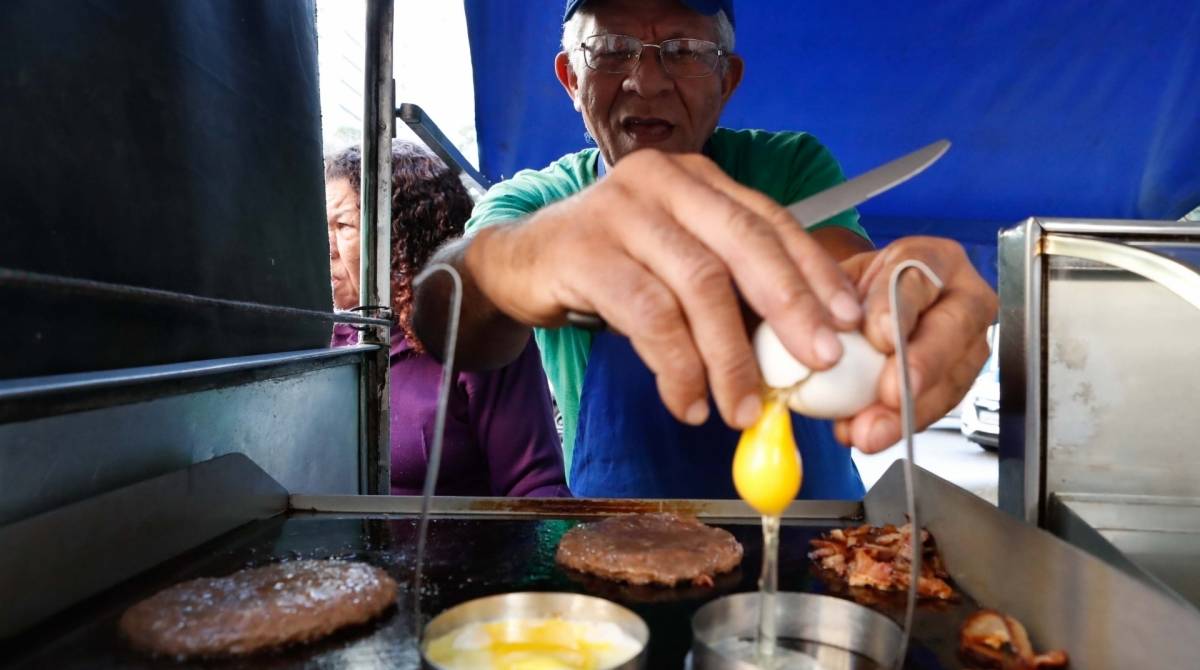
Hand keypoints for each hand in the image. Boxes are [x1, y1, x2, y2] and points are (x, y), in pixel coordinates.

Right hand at [466, 149, 864, 428]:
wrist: (518, 263)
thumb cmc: (610, 267)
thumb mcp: (674, 263)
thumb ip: (729, 289)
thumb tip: (801, 349)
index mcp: (696, 180)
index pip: (769, 220)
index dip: (813, 272)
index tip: (847, 321)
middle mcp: (662, 182)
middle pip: (742, 243)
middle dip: (789, 307)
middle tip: (817, 363)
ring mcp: (619, 210)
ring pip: (697, 284)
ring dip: (728, 356)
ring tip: (742, 409)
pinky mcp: (582, 250)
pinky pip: (646, 314)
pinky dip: (675, 366)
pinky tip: (688, 401)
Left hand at [832, 237, 996, 452]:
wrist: (866, 314)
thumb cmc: (856, 293)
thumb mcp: (836, 283)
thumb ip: (828, 302)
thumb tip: (810, 335)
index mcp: (931, 259)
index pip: (919, 276)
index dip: (898, 309)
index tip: (879, 338)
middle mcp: (961, 296)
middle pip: (952, 328)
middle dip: (920, 365)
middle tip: (891, 394)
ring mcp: (969, 341)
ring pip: (953, 375)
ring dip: (911, 409)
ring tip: (873, 429)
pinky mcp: (960, 380)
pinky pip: (940, 406)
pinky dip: (904, 424)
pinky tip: (875, 433)